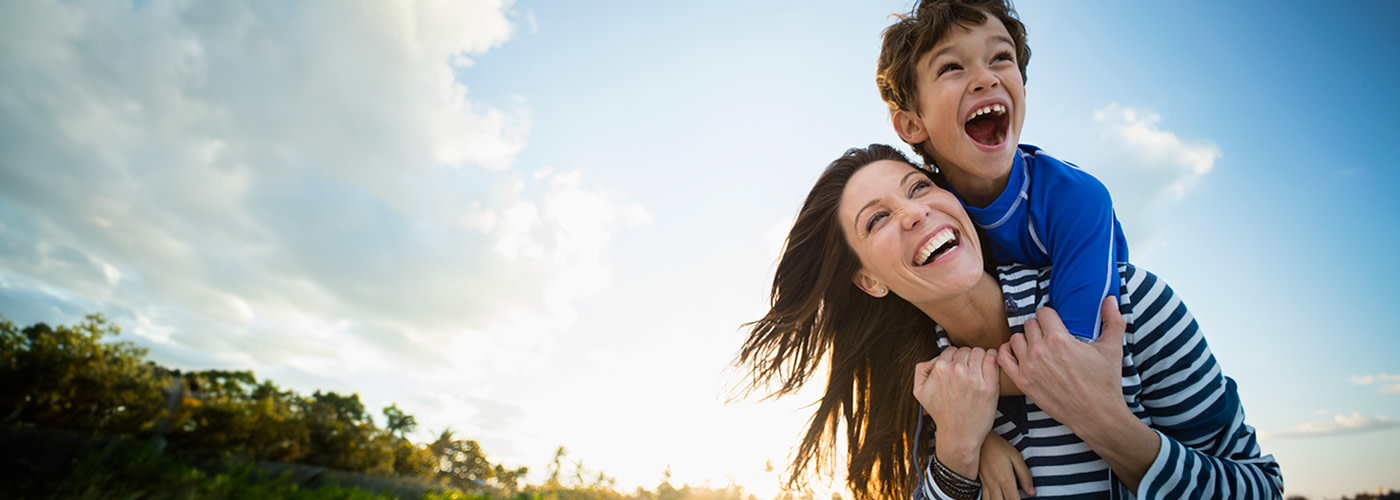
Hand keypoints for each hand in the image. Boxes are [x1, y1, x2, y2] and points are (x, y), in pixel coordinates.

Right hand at [913, 346, 999, 477]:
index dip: (954, 359)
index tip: (958, 369)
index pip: (951, 350)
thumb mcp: (919, 391)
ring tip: (978, 371)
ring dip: (979, 358)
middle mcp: (956, 371)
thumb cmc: (941, 413)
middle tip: (968, 372)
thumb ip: (921, 369)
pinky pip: (993, 359)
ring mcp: (974, 378)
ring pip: (979, 352)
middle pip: (966, 350)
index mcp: (940, 369)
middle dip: (967, 359)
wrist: (959, 435)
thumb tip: (935, 357)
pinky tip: (990, 364)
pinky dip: (992, 358)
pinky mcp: (989, 386)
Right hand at [979, 431, 1034, 498]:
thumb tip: (1032, 492)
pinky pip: (982, 497)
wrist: (980, 440)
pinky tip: (994, 498)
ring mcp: (985, 484)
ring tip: (1004, 499)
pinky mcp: (980, 482)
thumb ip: (1025, 476)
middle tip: (1014, 499)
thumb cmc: (999, 446)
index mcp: (1005, 480)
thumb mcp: (1016, 458)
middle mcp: (993, 485)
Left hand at [997, 297, 1127, 434]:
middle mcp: (1040, 351)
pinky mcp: (1022, 382)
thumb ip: (1113, 320)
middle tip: (1051, 337)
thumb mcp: (1112, 348)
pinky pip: (1003, 358)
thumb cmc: (1105, 382)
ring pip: (1016, 338)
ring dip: (1026, 339)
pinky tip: (1019, 353)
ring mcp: (1028, 367)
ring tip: (1038, 346)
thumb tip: (1111, 298)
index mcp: (1059, 340)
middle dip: (1040, 328)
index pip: (1043, 313)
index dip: (1052, 317)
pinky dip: (1008, 352)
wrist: (1097, 415)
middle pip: (1030, 324)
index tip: (1057, 325)